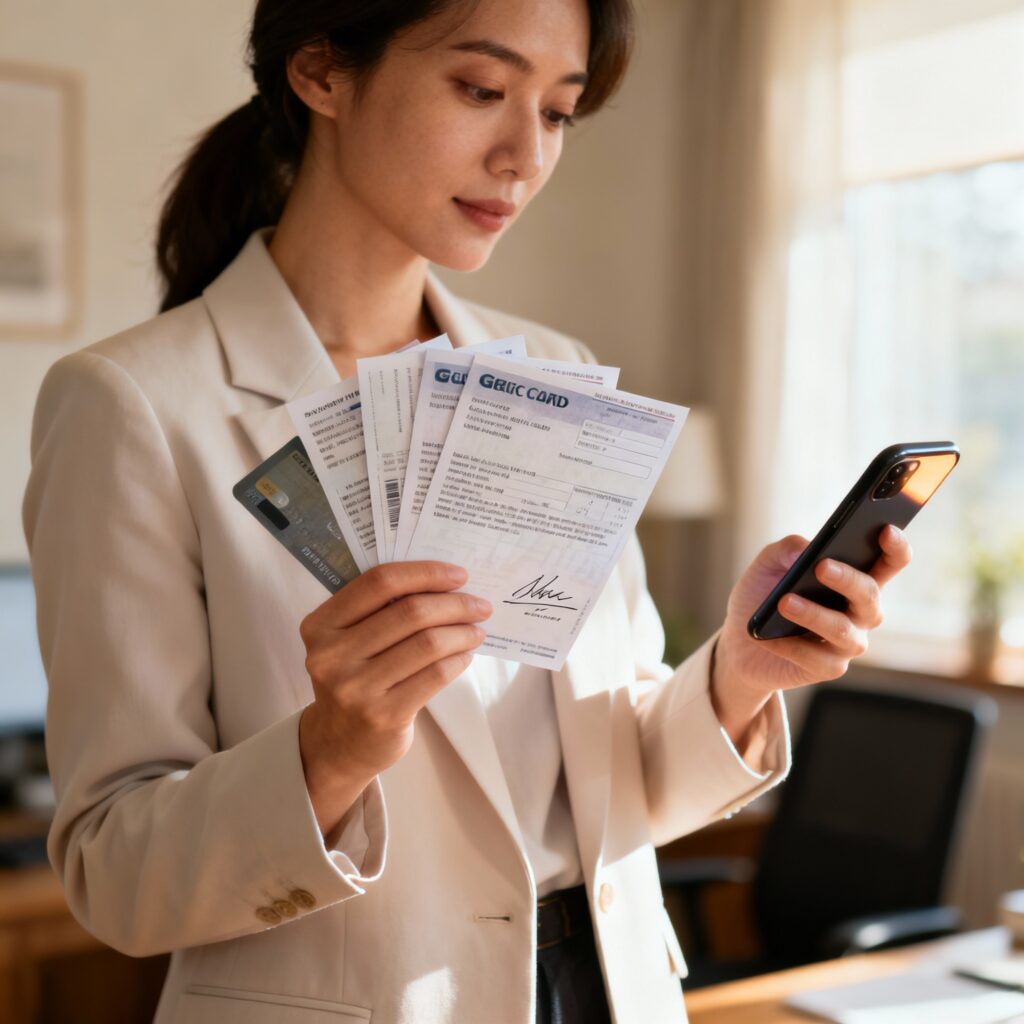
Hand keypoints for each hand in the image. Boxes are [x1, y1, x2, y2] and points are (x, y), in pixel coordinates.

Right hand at [297, 562, 490, 835]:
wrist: (338, 745)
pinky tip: (466, 655)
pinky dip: (458, 659)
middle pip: (409, 612)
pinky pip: (435, 675)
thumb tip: (445, 583)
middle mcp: (332, 655)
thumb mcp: (347, 641)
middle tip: (479, 605)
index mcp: (320, 625)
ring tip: (476, 630)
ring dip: (462, 632)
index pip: (379, 582)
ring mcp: (356, 688)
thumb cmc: (354, 679)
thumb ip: (379, 610)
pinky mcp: (384, 715)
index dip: (425, 573)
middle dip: (454, 604)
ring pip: (427, 644)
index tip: (458, 574)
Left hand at [712, 526, 911, 740]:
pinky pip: (817, 658)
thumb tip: (805, 547)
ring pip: (843, 629)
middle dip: (848, 579)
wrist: (738, 641)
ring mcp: (848, 642)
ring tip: (784, 602)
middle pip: (870, 594)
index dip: (895, 547)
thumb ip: (785, 549)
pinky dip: (791, 646)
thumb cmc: (761, 596)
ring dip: (814, 615)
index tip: (887, 530)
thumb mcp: (766, 566)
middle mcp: (860, 612)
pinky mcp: (829, 667)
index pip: (889, 562)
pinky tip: (770, 637)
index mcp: (854, 579)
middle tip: (821, 566)